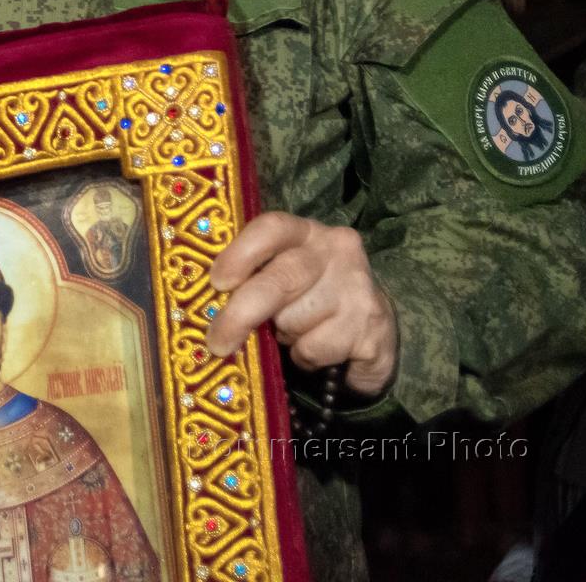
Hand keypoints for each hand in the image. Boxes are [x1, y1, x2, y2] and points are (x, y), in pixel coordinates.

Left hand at [207, 212, 397, 395]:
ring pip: (294, 320)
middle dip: (243, 313)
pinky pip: (315, 348)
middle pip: (280, 279)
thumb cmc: (312, 297)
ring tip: (297, 331)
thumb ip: (255, 277)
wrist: (375, 328)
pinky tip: (320, 346)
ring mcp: (356, 286)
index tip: (218, 283)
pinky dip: (306, 357)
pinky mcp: (369, 324)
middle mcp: (335, 250)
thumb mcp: (285, 276)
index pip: (272, 228)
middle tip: (219, 341)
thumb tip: (210, 303)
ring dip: (284, 336)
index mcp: (305, 232)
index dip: (241, 254)